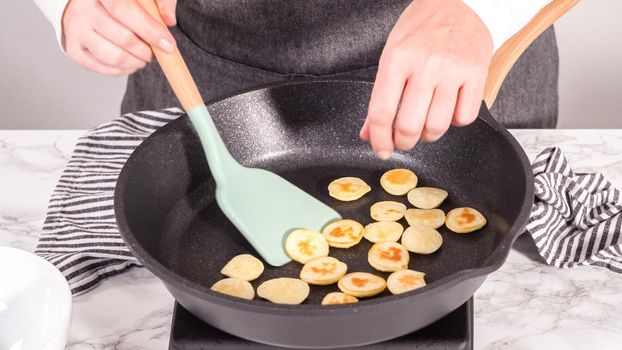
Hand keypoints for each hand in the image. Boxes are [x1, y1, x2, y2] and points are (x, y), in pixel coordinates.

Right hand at [62, 0, 176, 75]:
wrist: (87, 5)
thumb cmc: (121, 0)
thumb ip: (161, 0)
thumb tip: (169, 20)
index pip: (124, 11)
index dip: (149, 30)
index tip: (168, 45)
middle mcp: (82, 8)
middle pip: (123, 38)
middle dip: (147, 50)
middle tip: (156, 51)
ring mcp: (75, 30)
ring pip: (114, 57)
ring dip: (137, 62)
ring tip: (144, 56)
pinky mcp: (74, 49)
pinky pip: (107, 68)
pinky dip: (126, 69)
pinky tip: (131, 60)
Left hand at [360, 0, 492, 158]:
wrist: (462, 3)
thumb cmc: (422, 28)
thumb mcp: (392, 54)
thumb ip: (380, 96)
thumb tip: (368, 133)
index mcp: (397, 59)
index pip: (382, 112)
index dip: (379, 139)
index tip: (382, 150)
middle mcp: (425, 65)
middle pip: (409, 126)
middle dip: (403, 142)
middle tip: (403, 140)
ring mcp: (453, 70)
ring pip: (437, 127)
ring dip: (428, 136)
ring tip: (425, 125)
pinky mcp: (477, 74)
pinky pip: (464, 118)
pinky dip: (454, 122)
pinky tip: (448, 110)